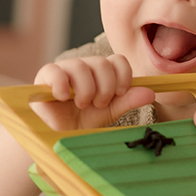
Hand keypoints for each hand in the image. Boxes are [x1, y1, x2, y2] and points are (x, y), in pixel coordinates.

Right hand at [31, 54, 155, 131]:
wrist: (57, 136)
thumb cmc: (82, 122)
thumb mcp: (109, 113)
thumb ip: (127, 101)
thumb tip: (151, 93)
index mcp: (100, 72)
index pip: (117, 60)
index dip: (123, 76)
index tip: (120, 94)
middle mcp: (83, 66)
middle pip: (101, 62)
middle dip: (105, 87)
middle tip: (99, 104)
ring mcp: (64, 69)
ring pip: (81, 66)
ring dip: (86, 90)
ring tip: (82, 105)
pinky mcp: (45, 76)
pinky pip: (55, 71)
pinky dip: (62, 85)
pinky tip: (64, 98)